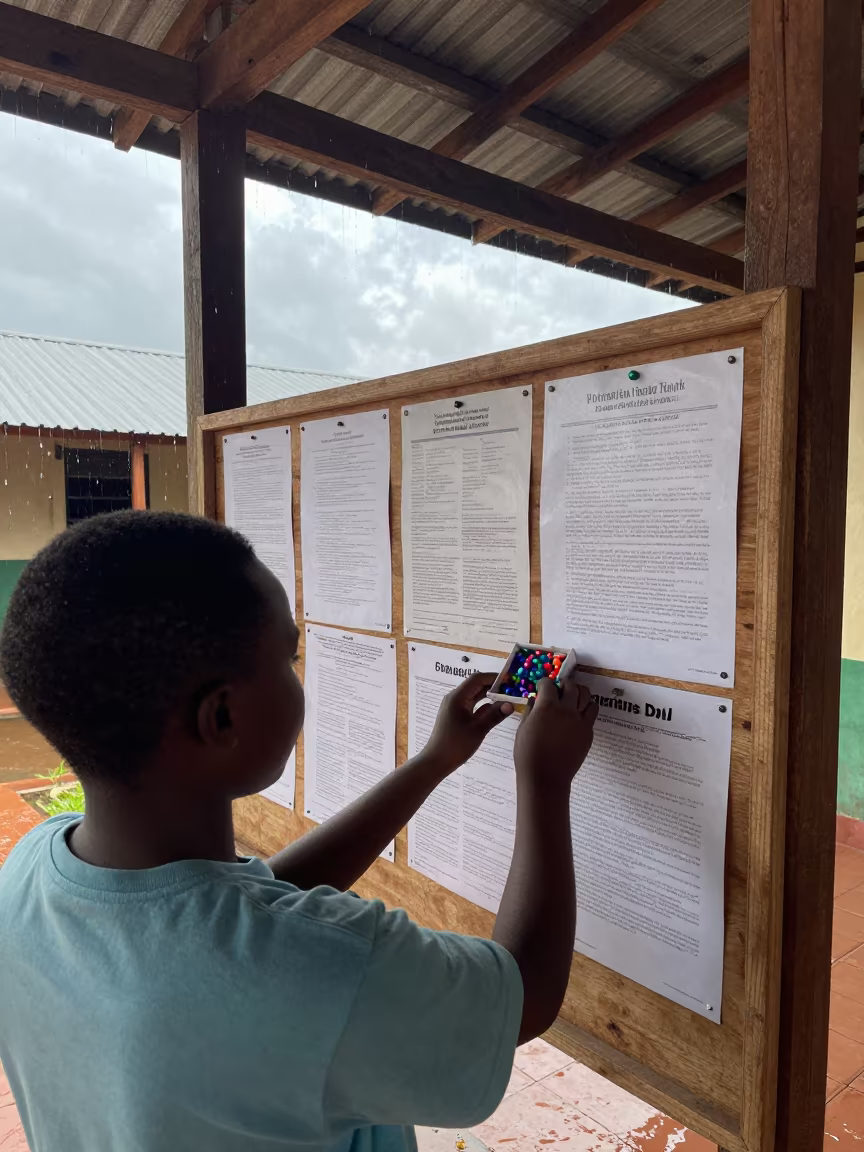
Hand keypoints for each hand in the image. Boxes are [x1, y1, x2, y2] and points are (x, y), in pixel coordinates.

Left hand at [421, 672, 513, 773]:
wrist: (436, 761)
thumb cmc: (455, 745)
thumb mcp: (478, 730)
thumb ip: (495, 715)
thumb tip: (511, 704)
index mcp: (457, 697)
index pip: (477, 679)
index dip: (494, 677)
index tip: (511, 680)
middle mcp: (455, 698)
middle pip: (476, 685)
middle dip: (494, 686)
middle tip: (513, 690)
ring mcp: (455, 706)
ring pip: (475, 696)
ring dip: (490, 696)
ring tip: (508, 698)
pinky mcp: (457, 715)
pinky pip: (472, 705)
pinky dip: (484, 706)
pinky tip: (497, 710)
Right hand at [513, 661, 597, 788]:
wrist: (546, 777)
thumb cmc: (528, 755)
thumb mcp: (522, 729)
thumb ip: (530, 711)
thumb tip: (534, 699)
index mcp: (547, 707)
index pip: (549, 684)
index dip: (544, 683)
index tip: (542, 686)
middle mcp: (566, 710)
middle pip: (571, 686)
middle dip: (564, 684)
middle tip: (559, 690)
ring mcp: (580, 721)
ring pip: (587, 696)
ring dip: (579, 694)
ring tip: (573, 698)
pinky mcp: (588, 732)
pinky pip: (592, 713)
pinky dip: (586, 710)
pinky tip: (578, 715)